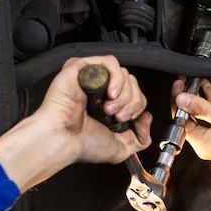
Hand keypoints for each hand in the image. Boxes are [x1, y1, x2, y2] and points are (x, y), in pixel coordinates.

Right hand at [35, 56, 151, 165]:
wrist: (63, 140)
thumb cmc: (82, 144)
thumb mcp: (122, 148)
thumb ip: (142, 138)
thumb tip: (147, 117)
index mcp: (109, 105)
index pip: (135, 94)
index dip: (137, 106)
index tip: (127, 120)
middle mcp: (101, 90)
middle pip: (132, 83)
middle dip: (131, 102)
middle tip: (117, 117)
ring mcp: (92, 77)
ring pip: (124, 73)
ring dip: (124, 93)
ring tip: (109, 109)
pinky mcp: (82, 67)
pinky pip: (110, 62)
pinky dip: (116, 78)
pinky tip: (110, 94)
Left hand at [171, 77, 210, 175]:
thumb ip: (202, 108)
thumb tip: (181, 100)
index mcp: (203, 143)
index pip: (184, 119)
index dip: (179, 101)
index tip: (179, 85)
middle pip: (198, 112)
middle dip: (194, 94)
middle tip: (189, 78)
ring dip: (209, 91)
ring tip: (201, 75)